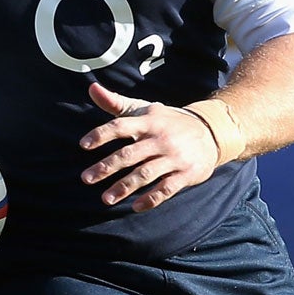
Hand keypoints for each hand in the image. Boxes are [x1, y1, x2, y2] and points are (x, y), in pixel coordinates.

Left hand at [79, 82, 219, 211]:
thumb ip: (116, 102)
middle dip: (107, 167)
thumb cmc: (167, 121)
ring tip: (106, 198)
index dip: (101, 134)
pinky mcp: (186, 174)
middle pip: (130, 154)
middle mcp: (160, 138)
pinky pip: (166, 189)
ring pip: (146, 174)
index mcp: (148, 121)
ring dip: (124, 187)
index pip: (121, 126)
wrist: (210, 131)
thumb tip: (91, 88)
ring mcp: (174, 157)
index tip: (83, 145)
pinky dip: (151, 199)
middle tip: (86, 178)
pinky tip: (135, 207)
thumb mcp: (144, 108)